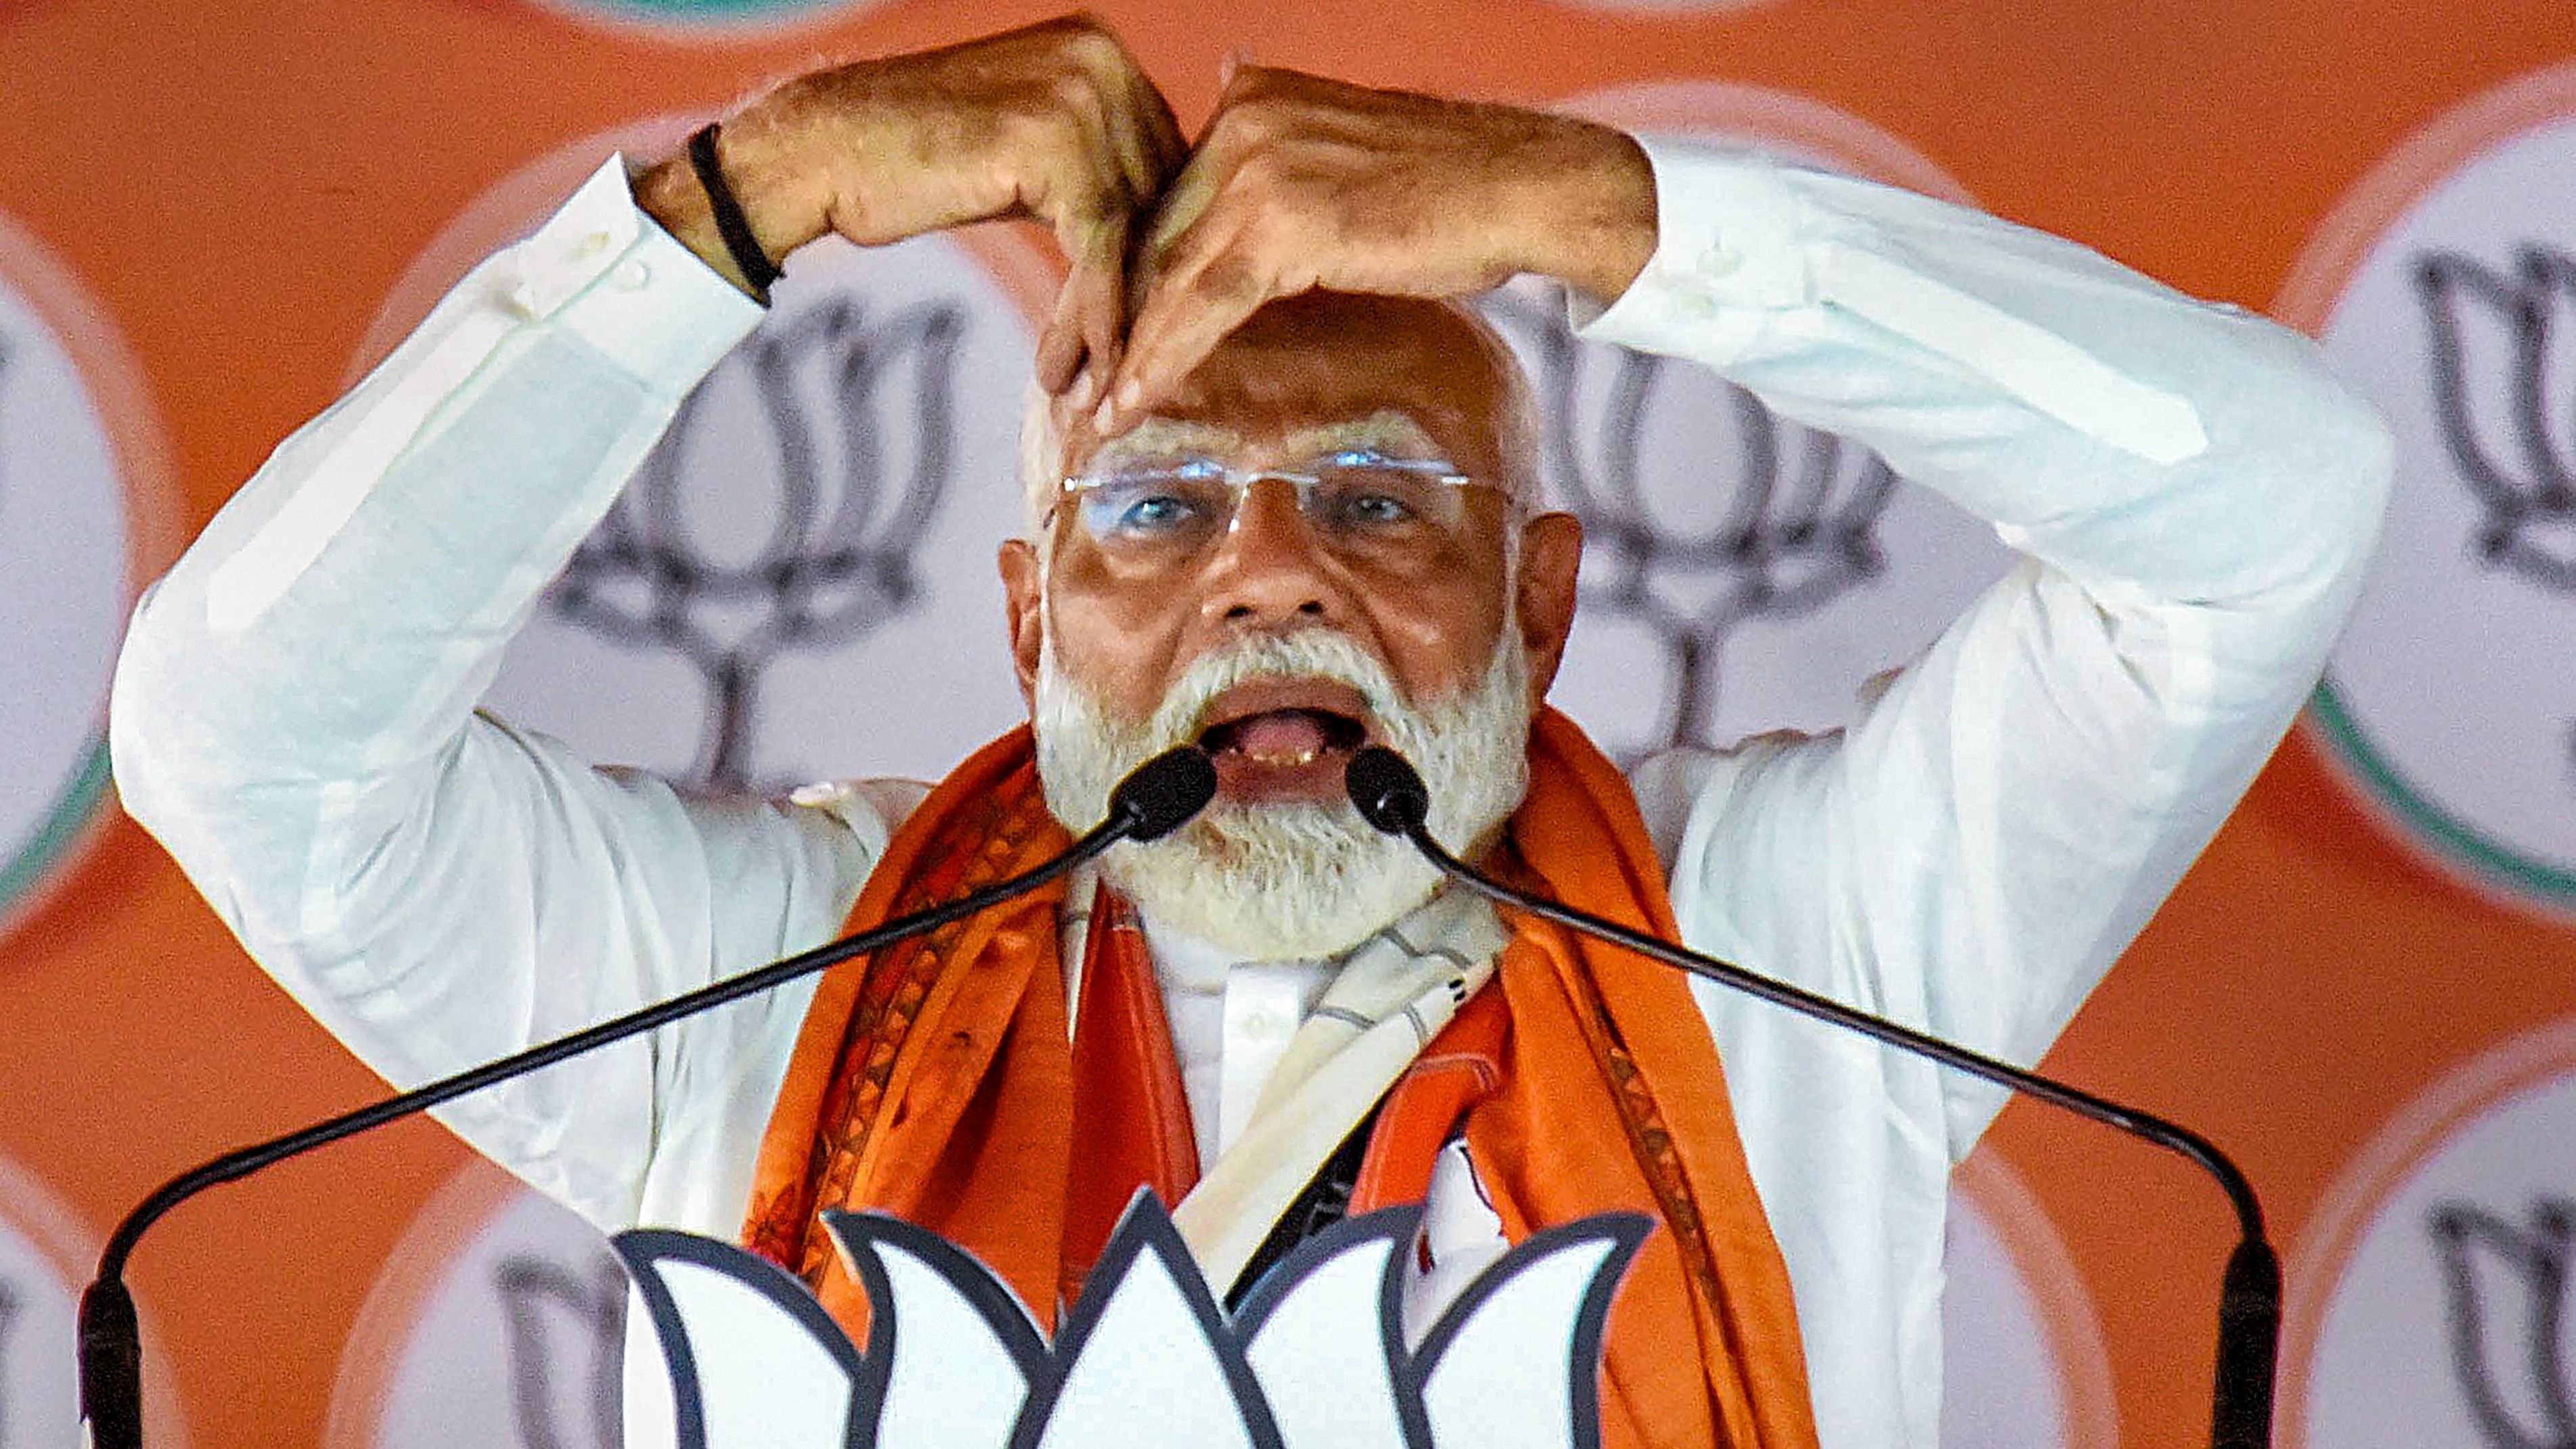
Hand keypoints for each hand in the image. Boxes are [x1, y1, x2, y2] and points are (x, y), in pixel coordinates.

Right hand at [637, 15, 1185, 395]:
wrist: (821, 148)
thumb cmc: (912, 159)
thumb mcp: (1022, 151)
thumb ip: (1093, 167)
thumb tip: (1159, 229)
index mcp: (1101, 48)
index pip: (1165, 160)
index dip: (1155, 248)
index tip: (1142, 322)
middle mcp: (1103, 58)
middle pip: (1160, 197)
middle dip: (1141, 288)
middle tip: (1120, 366)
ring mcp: (1081, 96)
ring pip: (1132, 232)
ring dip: (1109, 318)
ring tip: (1088, 382)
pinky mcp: (1054, 147)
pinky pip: (1098, 250)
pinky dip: (1089, 317)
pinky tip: (1069, 367)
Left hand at [1096, 66, 1656, 433]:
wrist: (1529, 189)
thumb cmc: (1452, 193)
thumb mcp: (1346, 161)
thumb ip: (1281, 165)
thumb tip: (1237, 149)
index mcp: (1251, 99)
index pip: (1167, 201)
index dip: (1121, 276)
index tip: (1083, 333)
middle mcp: (1243, 119)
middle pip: (1151, 236)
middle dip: (1101, 318)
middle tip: (1060, 381)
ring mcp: (1260, 166)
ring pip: (1166, 276)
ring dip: (1119, 352)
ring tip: (1087, 412)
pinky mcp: (1284, 222)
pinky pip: (1203, 303)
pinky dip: (1160, 359)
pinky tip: (1130, 404)